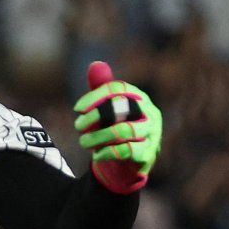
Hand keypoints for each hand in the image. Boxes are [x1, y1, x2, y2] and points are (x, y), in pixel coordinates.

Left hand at [73, 61, 162, 193]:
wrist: (127, 164)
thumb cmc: (115, 130)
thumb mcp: (107, 109)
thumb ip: (101, 88)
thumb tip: (95, 64)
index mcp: (139, 98)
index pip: (117, 89)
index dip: (95, 96)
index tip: (77, 108)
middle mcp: (149, 113)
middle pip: (122, 106)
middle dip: (96, 116)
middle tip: (78, 126)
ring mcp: (152, 134)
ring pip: (124, 130)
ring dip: (99, 136)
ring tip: (83, 142)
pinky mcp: (148, 154)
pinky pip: (127, 151)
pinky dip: (108, 152)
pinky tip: (96, 155)